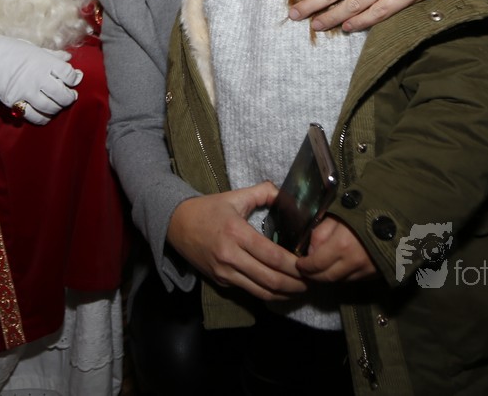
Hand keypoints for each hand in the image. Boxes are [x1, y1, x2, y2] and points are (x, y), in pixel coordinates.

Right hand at [0, 17, 81, 124]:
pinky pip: (35, 116)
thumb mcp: (34, 50)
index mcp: (44, 61)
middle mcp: (37, 76)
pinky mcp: (15, 102)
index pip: (69, 74)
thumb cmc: (11, 51)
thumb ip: (52, 56)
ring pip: (51, 107)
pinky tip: (44, 113)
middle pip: (63, 94)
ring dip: (57, 108)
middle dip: (69, 97)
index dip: (74, 78)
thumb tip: (68, 59)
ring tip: (56, 104)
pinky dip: (43, 118)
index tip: (73, 79)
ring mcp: (26, 90)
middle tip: (69, 96)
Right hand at [167, 182, 307, 300]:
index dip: (294, 265)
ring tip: (301, 288)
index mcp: (236, 232)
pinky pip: (250, 291)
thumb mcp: (234, 196)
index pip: (272, 255)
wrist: (175, 224)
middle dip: (295, 283)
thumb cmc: (207, 209)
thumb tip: (286, 194)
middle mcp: (230, 256)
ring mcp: (224, 272)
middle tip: (312, 281)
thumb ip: (262, 192)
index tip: (309, 264)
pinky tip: (281, 289)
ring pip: (261, 291)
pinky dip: (268, 293)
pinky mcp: (221, 281)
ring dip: (285, 294)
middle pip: (270, 279)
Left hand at [295, 217, 377, 282]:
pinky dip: (344, 275)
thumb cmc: (365, 209)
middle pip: (327, 278)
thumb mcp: (337, 214)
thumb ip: (320, 233)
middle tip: (306, 271)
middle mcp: (354, 262)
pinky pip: (355, 279)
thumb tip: (311, 252)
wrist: (398, 214)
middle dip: (314, 276)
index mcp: (341, 246)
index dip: (304, 267)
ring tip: (322, 268)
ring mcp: (367, 270)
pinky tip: (340, 267)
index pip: (316, 265)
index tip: (299, 264)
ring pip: (341, 280)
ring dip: (329, 276)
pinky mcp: (377, 273)